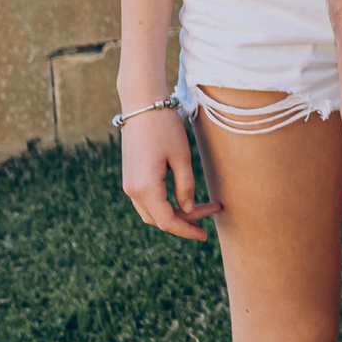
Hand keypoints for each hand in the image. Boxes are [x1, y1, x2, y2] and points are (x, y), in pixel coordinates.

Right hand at [120, 107, 220, 240]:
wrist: (142, 105)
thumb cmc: (165, 128)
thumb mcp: (181, 158)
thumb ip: (185, 187)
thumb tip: (189, 209)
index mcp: (145, 188)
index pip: (167, 222)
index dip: (187, 230)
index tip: (205, 235)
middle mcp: (132, 190)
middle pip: (159, 219)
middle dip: (185, 220)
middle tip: (212, 209)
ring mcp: (128, 184)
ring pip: (152, 212)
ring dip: (175, 213)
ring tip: (202, 205)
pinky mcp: (130, 177)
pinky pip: (147, 200)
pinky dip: (165, 204)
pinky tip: (183, 198)